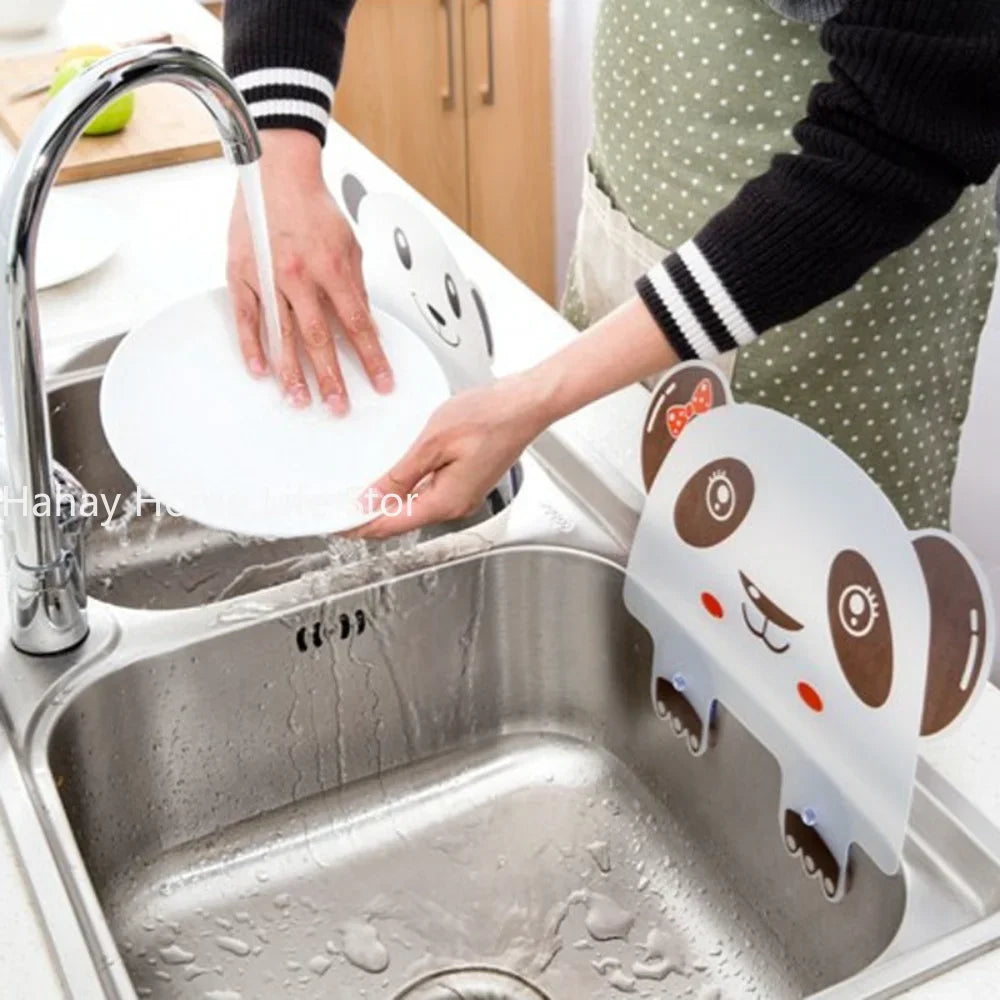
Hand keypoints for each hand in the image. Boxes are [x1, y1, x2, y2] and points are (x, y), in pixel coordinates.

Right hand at [227, 130, 392, 414]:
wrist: (277, 171)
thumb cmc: (313, 207)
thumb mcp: (350, 245)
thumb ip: (356, 288)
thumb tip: (367, 325)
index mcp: (332, 268)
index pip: (358, 325)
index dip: (372, 358)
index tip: (381, 382)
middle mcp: (300, 275)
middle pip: (319, 338)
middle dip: (332, 377)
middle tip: (339, 406)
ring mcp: (267, 276)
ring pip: (282, 334)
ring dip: (292, 372)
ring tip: (301, 399)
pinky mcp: (241, 274)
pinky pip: (246, 317)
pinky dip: (252, 346)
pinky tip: (260, 371)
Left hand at [352, 372, 552, 538]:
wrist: (526, 404)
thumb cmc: (489, 416)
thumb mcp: (432, 444)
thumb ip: (399, 476)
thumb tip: (372, 500)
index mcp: (445, 502)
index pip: (391, 524)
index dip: (359, 526)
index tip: (337, 523)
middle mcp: (455, 506)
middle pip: (402, 522)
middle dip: (370, 519)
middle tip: (340, 512)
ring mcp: (463, 496)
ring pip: (415, 510)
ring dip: (388, 505)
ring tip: (360, 498)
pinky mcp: (467, 483)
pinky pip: (429, 496)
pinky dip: (406, 493)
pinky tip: (395, 483)